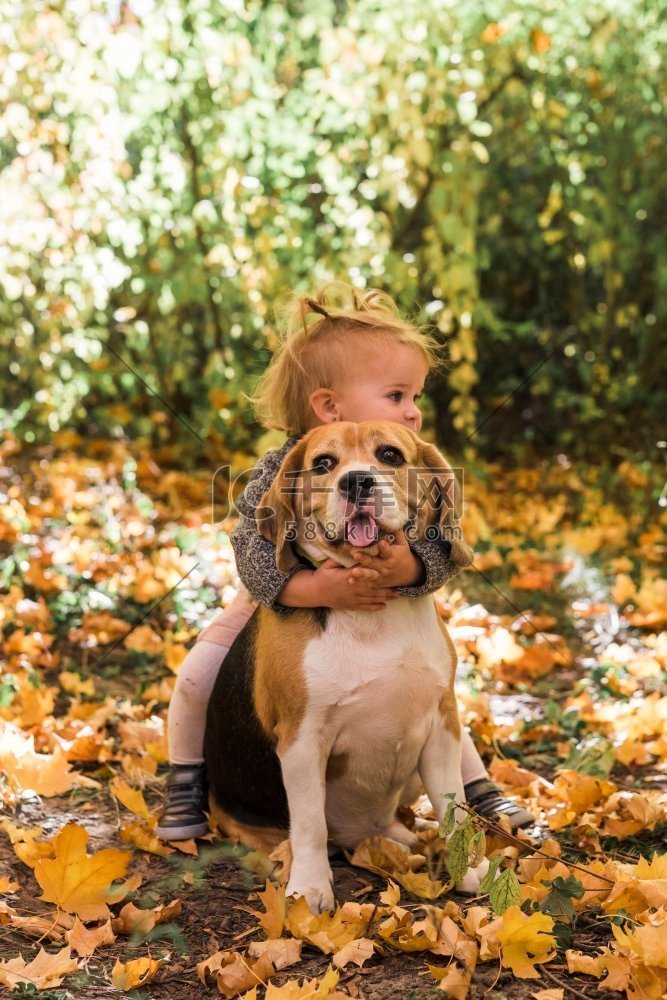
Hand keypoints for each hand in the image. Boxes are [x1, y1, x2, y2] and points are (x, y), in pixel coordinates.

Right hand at [278, 560, 399, 611]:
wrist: (313, 592)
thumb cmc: (321, 576)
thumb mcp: (328, 564)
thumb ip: (340, 558)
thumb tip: (349, 548)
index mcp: (348, 576)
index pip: (366, 573)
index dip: (378, 572)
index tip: (389, 569)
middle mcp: (353, 588)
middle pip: (373, 587)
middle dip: (387, 587)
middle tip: (400, 586)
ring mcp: (352, 598)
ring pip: (372, 598)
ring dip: (385, 597)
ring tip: (396, 596)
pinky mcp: (350, 605)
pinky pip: (365, 607)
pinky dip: (375, 607)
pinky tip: (383, 606)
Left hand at [349, 529, 424, 587]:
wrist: (410, 574)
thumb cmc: (403, 555)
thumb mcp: (403, 544)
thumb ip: (396, 532)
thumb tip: (390, 517)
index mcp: (392, 555)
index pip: (387, 551)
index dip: (384, 547)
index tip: (381, 543)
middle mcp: (386, 566)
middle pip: (374, 562)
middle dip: (365, 559)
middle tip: (355, 554)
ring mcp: (381, 575)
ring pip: (370, 575)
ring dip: (362, 574)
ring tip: (353, 572)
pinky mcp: (378, 583)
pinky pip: (368, 584)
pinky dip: (360, 583)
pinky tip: (351, 581)